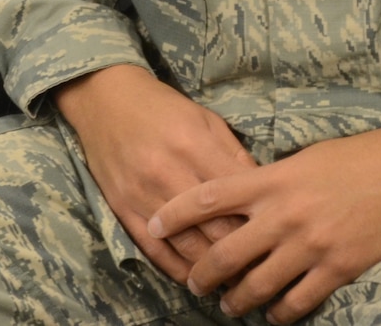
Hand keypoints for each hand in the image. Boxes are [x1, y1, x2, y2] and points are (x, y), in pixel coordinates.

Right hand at [53, 64, 258, 281]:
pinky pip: (153, 250)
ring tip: (233, 281)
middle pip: (215, 228)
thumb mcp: (206, 120)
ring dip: (213, 270)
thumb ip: (234, 156)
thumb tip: (263, 194)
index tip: (274, 238)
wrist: (105, 99)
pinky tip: (194, 279)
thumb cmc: (162, 107)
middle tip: (260, 268)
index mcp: (194, 145)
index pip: (236, 197)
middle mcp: (168, 172)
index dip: (259, 222)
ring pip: (186, 246)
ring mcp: (142, 194)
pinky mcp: (122, 208)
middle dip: (242, 253)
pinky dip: (177, 270)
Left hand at [147, 117, 380, 323]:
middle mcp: (284, 214)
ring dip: (237, 300)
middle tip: (193, 284)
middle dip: (202, 274)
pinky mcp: (337, 268)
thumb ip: (270, 179)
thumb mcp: (304, 157)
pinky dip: (279, 313)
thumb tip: (241, 195)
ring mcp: (310, 244)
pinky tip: (273, 314)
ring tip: (229, 305)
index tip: (154, 225)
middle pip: (225, 252)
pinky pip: (297, 301)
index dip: (175, 214)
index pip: (209, 197)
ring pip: (257, 285)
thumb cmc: (357, 156)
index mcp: (272, 180)